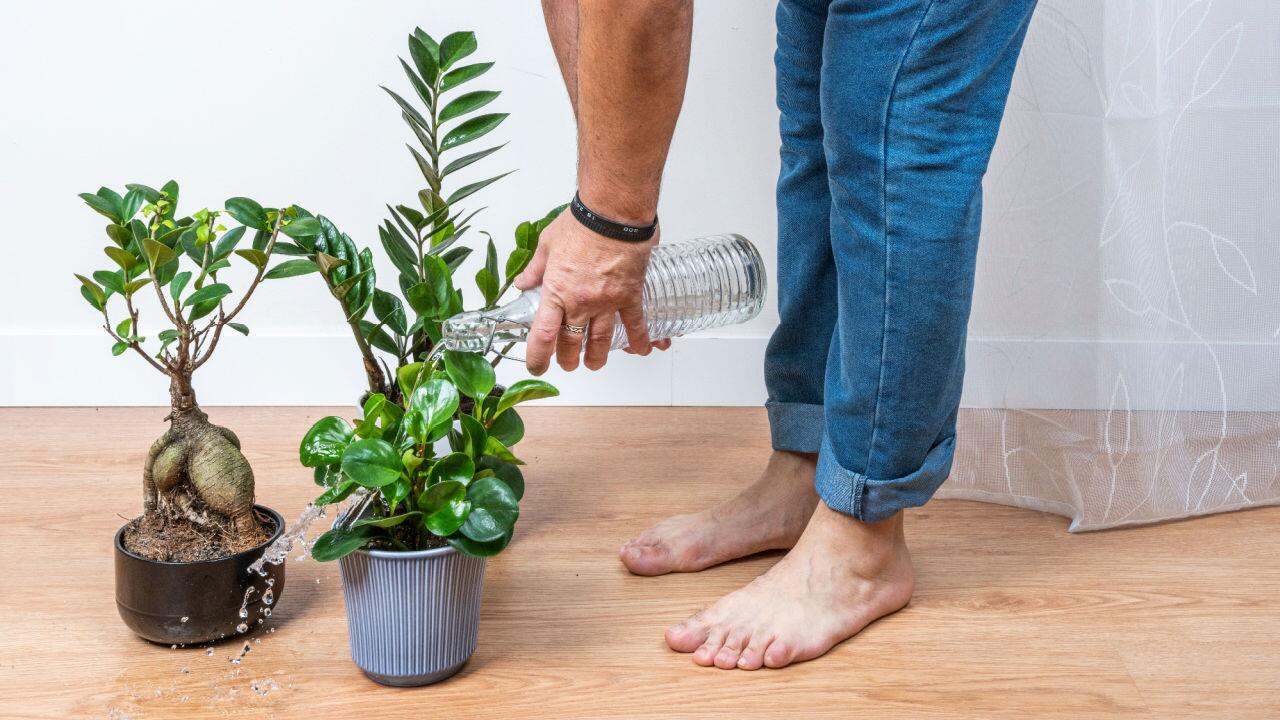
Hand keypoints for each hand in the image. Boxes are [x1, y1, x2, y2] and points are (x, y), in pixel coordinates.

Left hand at [514, 211, 659, 373]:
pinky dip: (639, 340)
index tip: (537, 366)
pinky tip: (640, 349)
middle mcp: (580, 303)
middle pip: (572, 343)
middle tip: (567, 363)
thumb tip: (523, 282)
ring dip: (597, 357)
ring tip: (593, 363)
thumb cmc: (582, 223)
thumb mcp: (548, 244)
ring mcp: (607, 302)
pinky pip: (635, 324)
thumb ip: (535, 269)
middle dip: (568, 358)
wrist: (613, 213)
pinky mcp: (630, 296)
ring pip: (601, 341)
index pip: (543, 335)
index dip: (538, 357)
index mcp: (556, 291)